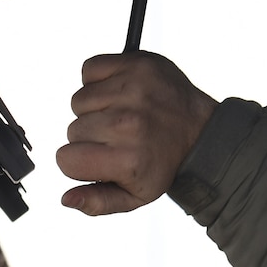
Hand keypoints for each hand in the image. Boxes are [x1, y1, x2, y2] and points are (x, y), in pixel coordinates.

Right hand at [56, 52, 217, 215]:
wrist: (200, 131)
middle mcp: (129, 123)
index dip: (79, 161)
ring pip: (78, 101)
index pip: (65, 159)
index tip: (102, 158)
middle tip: (119, 137)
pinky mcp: (136, 64)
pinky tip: (119, 93)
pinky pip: (89, 69)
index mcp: (127, 159)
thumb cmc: (162, 163)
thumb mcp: (135, 196)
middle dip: (89, 136)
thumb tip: (66, 199)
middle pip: (72, 130)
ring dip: (94, 108)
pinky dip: (98, 79)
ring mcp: (133, 90)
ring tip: (121, 114)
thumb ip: (97, 202)